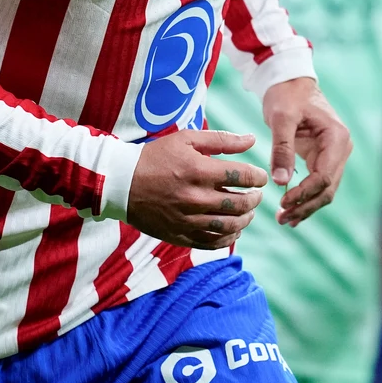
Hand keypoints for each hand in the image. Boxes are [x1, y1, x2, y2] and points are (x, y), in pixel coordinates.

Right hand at [126, 129, 268, 248]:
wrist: (121, 183)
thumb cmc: (155, 157)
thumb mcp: (186, 139)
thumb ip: (221, 139)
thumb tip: (252, 140)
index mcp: (199, 170)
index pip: (242, 176)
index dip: (258, 177)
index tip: (260, 177)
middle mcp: (195, 197)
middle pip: (240, 204)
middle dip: (254, 199)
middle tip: (256, 195)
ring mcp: (188, 219)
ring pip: (229, 226)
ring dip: (245, 219)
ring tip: (247, 212)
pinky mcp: (180, 235)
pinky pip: (212, 243)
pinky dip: (228, 238)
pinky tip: (232, 230)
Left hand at [262, 77, 351, 226]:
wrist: (289, 81)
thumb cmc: (286, 95)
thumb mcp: (281, 118)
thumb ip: (282, 149)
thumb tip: (280, 181)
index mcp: (337, 138)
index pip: (324, 176)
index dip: (304, 193)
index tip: (283, 202)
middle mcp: (341, 148)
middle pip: (328, 188)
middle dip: (306, 205)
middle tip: (282, 218)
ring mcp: (334, 154)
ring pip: (325, 190)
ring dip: (306, 206)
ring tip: (285, 219)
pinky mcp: (323, 158)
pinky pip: (317, 184)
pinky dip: (306, 198)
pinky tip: (291, 211)